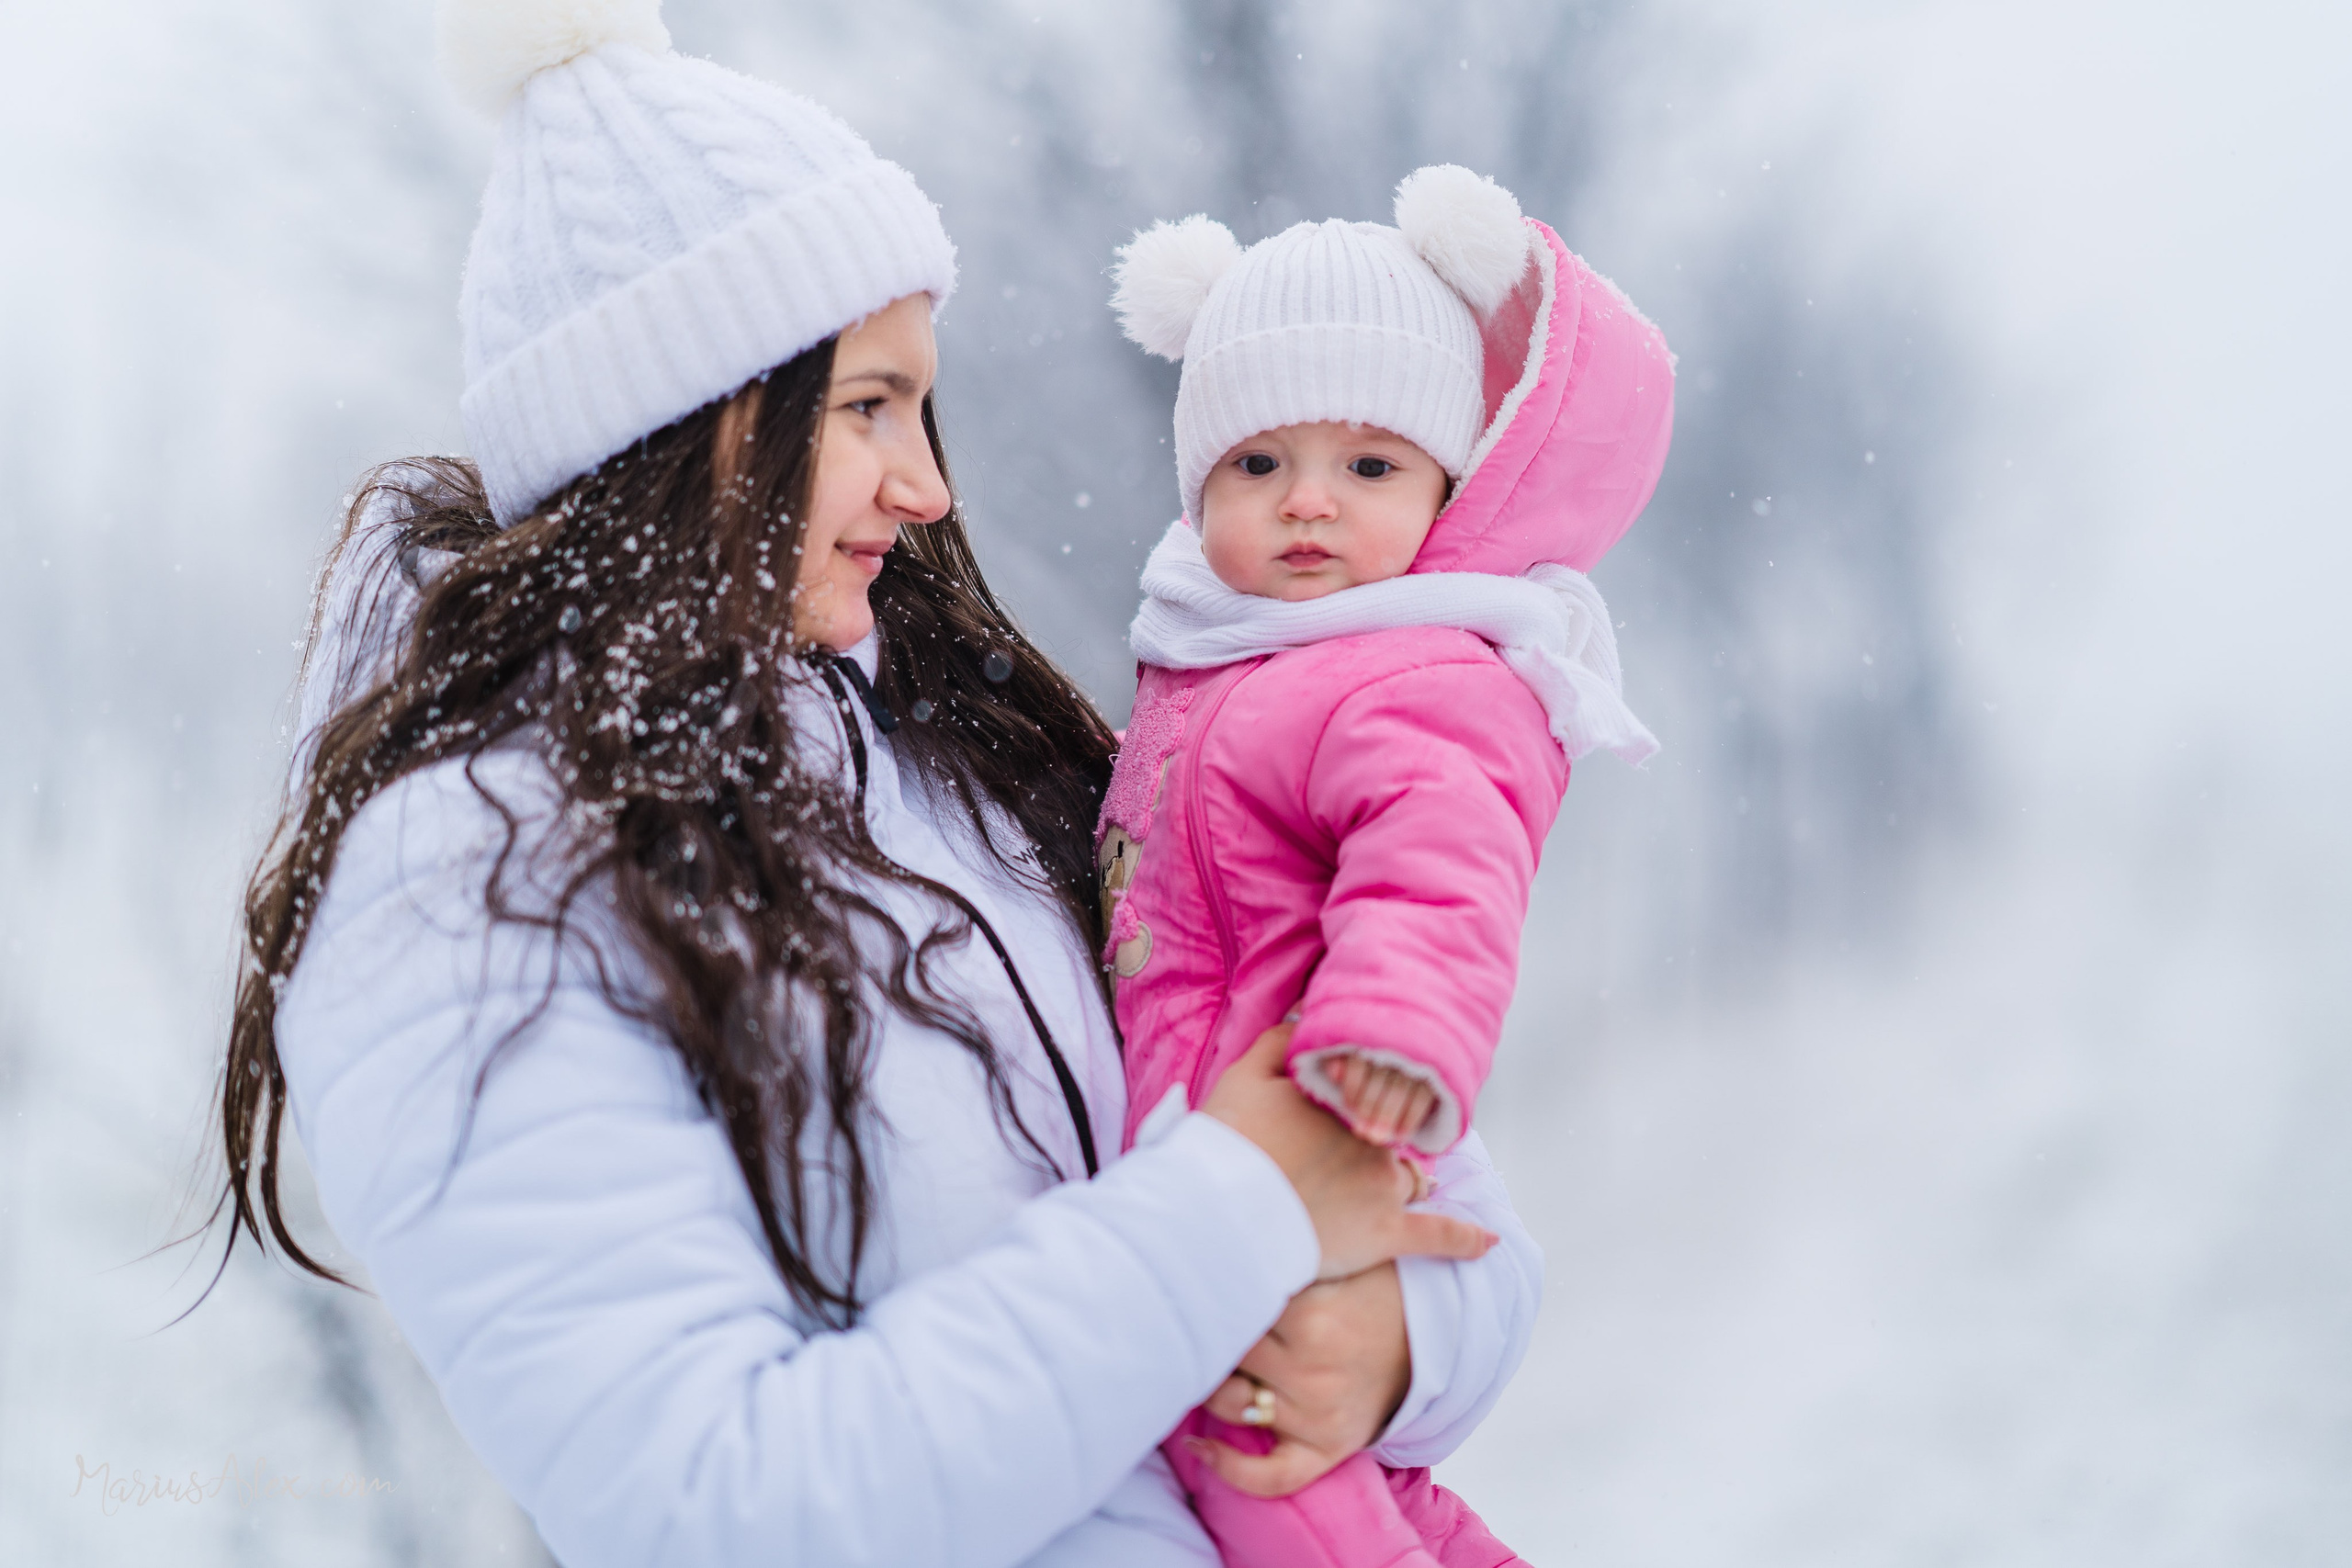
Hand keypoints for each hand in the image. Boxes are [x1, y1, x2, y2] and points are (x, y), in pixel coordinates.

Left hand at [1190, 1263, 1410, 1496]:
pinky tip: (1200, 1446)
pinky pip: (1271, 1476)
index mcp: (1311, 1317)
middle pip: (1227, 1354)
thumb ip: (1280, 1259)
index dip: (1215, 1293)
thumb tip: (1213, 1255)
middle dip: (1213, 1334)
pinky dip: (1230, 1469)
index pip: (1232, 1306)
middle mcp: (1312, 1371)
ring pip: (1232, 1406)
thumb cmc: (1373, 1289)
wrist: (1432, 1333)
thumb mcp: (1333, 1261)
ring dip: (1212, 1386)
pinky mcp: (1328, 1449)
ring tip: (1206, 1364)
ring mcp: (1319, 1416)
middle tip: (1206, 1318)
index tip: (1204, 1284)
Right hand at [1203, 1022, 1492, 1280]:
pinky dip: (1465, 1239)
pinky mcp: (1386, 1232)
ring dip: (1414, 1181)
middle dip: (1384, 1143)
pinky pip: (1438, 1235)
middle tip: (1358, 1160)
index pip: (1366, 1093)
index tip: (1349, 1113)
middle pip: (1392, 1136)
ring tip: (1410, 1189)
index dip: (1357, 1103)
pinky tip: (1486, 1243)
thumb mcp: (1243, 1076)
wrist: (1223, 1212)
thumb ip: (1280, 1042)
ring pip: (1413, 1177)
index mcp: (1341, 1101)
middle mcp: (1371, 1138)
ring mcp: (1383, 1185)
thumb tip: (1307, 1017)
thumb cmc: (1228, 1145)